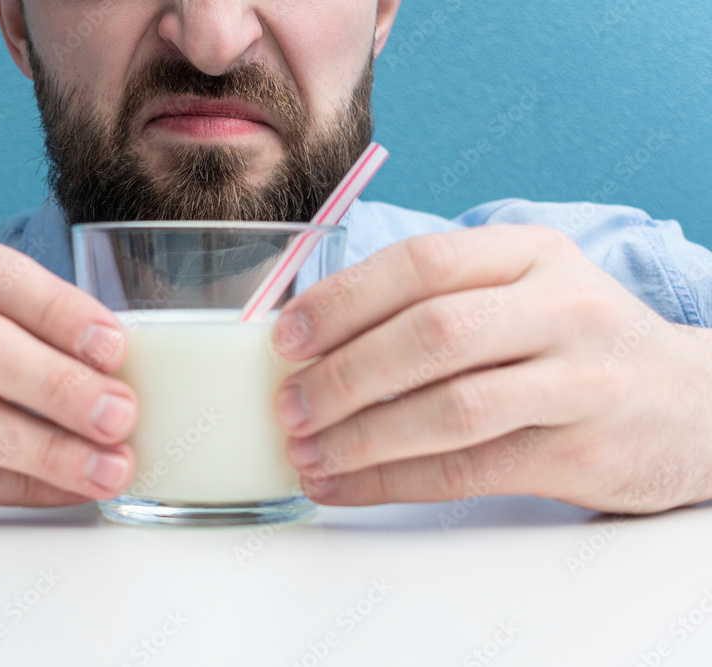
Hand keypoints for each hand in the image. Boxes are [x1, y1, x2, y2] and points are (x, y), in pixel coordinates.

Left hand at [272, 225, 711, 513]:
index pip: (423, 263)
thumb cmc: (573, 344)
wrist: (691, 405)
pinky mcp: (580, 452)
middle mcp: (559, 308)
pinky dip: (392, 482)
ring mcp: (578, 381)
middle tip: (288, 406)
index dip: (344, 300)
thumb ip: (437, 299)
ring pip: (451, 408)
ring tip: (305, 452)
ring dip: (361, 436)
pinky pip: (469, 470)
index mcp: (530, 254)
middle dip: (343, 374)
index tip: (286, 337)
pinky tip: (343, 485)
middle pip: (432, 334)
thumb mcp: (522, 292)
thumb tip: (314, 335)